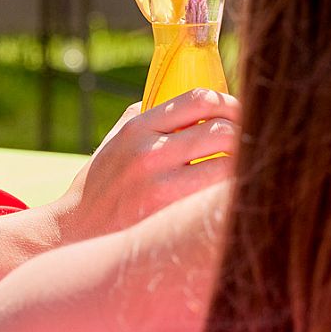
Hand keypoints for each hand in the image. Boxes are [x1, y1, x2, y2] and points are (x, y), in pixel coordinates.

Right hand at [47, 90, 237, 242]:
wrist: (75, 232)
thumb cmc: (101, 185)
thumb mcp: (116, 141)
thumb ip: (145, 116)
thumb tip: (183, 103)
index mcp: (139, 127)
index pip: (200, 99)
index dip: (230, 104)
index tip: (241, 114)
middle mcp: (149, 151)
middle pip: (221, 130)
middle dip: (245, 134)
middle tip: (255, 144)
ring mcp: (159, 186)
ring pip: (226, 166)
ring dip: (244, 167)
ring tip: (249, 171)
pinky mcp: (167, 216)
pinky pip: (214, 198)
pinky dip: (229, 194)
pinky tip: (233, 196)